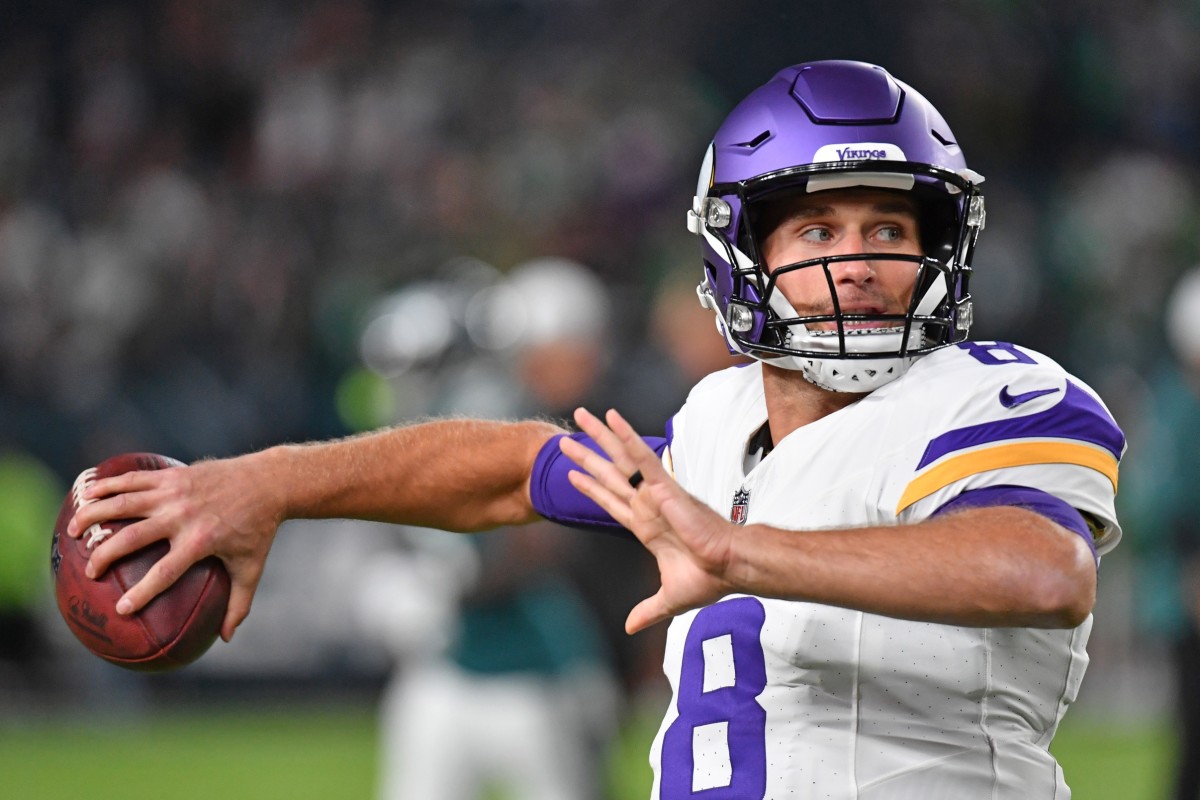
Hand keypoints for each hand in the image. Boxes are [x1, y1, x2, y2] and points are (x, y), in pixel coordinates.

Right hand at [65, 453, 283, 641]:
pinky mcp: (172, 475)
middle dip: (105, 555)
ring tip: (74, 532)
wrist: (268, 482)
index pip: (164, 572)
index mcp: (201, 541)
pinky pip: (132, 479)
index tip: (120, 610)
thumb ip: (238, 604)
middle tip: (90, 571)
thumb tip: (225, 639)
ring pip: (124, 502)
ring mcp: (175, 493)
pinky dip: (106, 485)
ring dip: (94, 515)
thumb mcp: (251, 568)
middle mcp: (183, 516)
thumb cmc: (259, 529)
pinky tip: (86, 494)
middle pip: (133, 537)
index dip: (141, 593)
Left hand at [560, 407, 737, 633]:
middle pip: (609, 475)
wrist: (728, 567)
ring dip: (599, 438)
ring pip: (620, 459)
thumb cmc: (708, 578)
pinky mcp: (664, 486)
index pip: (611, 503)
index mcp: (646, 526)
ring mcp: (653, 492)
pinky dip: (626, 436)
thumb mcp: (669, 599)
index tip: (572, 476)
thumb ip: (648, 609)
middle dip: (587, 457)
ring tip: (579, 415)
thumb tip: (630, 628)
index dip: (591, 489)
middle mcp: (646, 504)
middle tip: (563, 440)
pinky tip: (612, 417)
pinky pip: (642, 455)